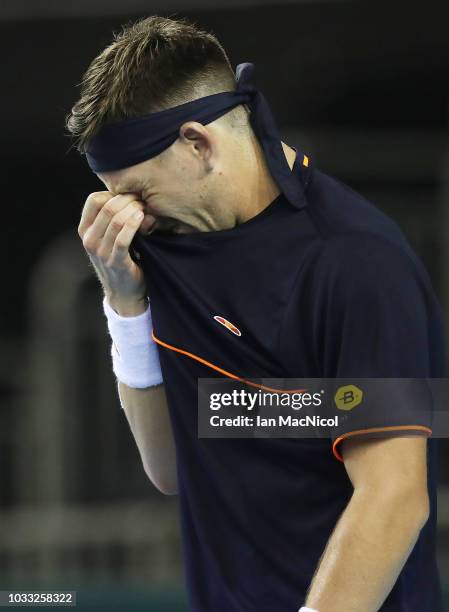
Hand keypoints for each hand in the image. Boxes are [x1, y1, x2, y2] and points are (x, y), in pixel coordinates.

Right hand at [78, 191, 154, 314]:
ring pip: (115, 220)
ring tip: (145, 208)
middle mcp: (89, 240)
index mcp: (85, 230)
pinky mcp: (115, 262)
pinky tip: (142, 218)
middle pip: (107, 207)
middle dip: (128, 199)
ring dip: (133, 210)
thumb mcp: (107, 238)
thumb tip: (124, 193)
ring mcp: (100, 252)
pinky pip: (122, 238)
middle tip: (143, 200)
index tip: (130, 195)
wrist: (124, 291)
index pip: (93, 200)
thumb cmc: (119, 258)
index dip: (113, 193)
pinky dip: (133, 225)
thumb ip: (109, 219)